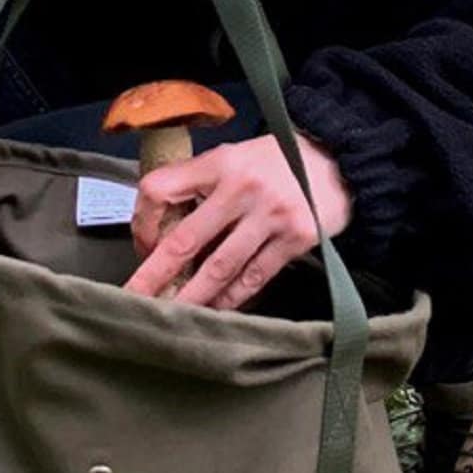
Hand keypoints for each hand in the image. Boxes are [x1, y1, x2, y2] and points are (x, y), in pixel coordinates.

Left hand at [121, 130, 352, 310]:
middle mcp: (242, 188)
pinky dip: (232, 297)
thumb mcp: (234, 157)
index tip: (143, 245)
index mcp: (219, 163)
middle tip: (134, 300)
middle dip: (154, 275)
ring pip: (220, 267)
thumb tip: (162, 232)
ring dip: (193, 296)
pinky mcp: (297, 238)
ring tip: (174, 315)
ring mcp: (271, 215)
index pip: (161, 189)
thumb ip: (201, 185)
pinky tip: (218, 309)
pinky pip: (254, 276)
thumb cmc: (277, 161)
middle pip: (184, 239)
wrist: (339, 160)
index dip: (144, 222)